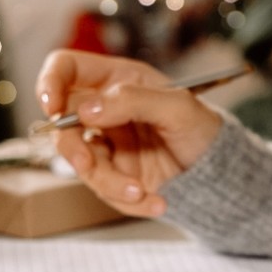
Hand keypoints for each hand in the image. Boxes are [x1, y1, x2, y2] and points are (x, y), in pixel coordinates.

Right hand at [34, 50, 222, 216]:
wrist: (220, 172)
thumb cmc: (203, 129)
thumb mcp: (178, 107)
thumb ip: (133, 101)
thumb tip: (87, 109)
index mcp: (117, 80)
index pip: (67, 69)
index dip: (51, 82)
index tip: (52, 105)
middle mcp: (105, 111)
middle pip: (63, 123)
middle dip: (72, 147)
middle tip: (86, 163)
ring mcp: (108, 145)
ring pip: (82, 164)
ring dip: (108, 182)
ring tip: (141, 191)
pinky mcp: (116, 176)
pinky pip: (105, 191)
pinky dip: (129, 201)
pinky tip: (158, 202)